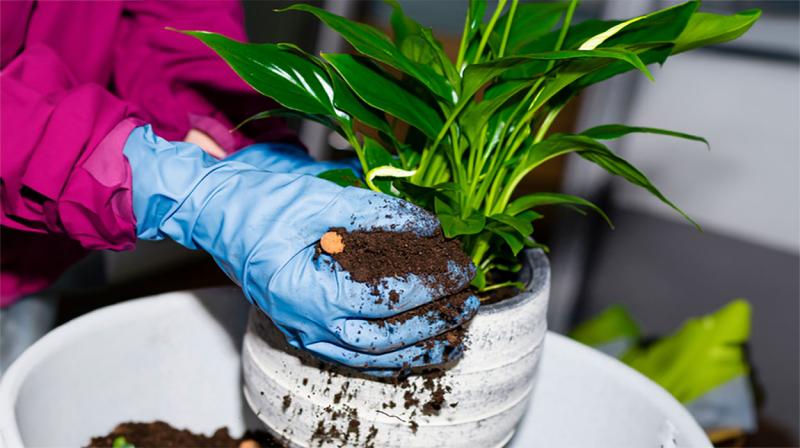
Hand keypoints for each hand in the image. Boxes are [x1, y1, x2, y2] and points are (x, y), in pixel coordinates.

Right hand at [124, 126, 477, 375]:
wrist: (214, 214)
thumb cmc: (259, 203)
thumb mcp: (321, 198)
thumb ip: (378, 214)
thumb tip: (427, 225)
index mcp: (308, 292)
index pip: (385, 300)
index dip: (429, 287)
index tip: (460, 271)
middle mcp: (305, 323)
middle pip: (383, 341)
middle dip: (432, 325)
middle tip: (468, 305)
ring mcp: (301, 332)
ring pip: (368, 359)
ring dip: (414, 351)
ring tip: (453, 338)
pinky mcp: (302, 329)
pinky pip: (349, 355)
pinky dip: (385, 357)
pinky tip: (410, 351)